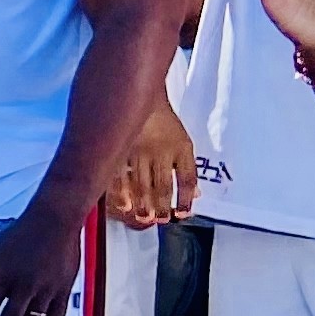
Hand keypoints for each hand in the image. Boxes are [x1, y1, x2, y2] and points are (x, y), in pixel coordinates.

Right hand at [106, 102, 196, 227]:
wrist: (140, 94)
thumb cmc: (162, 122)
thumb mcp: (183, 142)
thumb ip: (187, 169)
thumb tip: (195, 194)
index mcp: (180, 146)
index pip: (187, 178)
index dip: (186, 198)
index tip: (183, 213)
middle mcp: (160, 150)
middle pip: (163, 185)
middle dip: (163, 206)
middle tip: (162, 220)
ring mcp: (138, 151)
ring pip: (142, 184)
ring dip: (145, 204)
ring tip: (146, 219)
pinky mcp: (119, 151)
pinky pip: (119, 176)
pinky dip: (122, 193)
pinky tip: (124, 206)